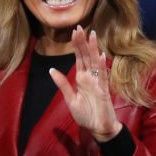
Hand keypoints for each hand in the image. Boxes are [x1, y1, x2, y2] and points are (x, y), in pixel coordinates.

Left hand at [49, 27, 121, 141]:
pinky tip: (101, 56)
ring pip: (95, 62)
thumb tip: (51, 70)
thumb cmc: (86, 115)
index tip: (74, 31)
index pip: (79, 58)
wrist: (99, 129)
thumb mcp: (70, 99)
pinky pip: (102, 76)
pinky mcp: (104, 90)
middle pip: (86, 56)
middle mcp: (90, 77)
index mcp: (81, 79)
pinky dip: (101, 66)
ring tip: (91, 35)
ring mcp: (98, 82)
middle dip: (83, 42)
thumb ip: (63, 84)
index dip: (77, 45)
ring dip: (93, 49)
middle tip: (79, 27)